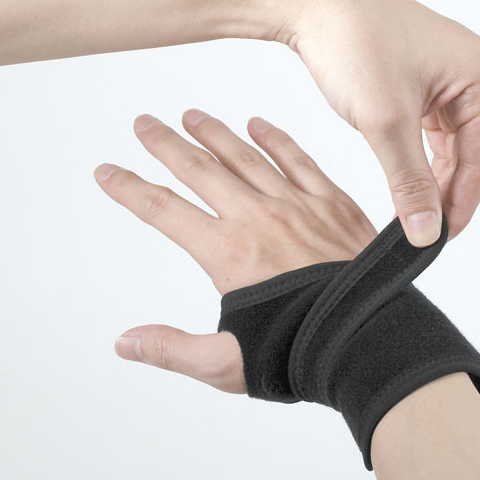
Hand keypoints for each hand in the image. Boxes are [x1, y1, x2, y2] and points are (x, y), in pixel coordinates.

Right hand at [93, 110, 377, 391]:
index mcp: (228, 253)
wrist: (372, 339)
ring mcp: (298, 206)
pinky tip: (258, 125)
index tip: (107, 171)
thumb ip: (173, 348)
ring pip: (246, 158)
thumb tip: (124, 342)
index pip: (164, 211)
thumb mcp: (227, 363)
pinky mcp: (334, 204)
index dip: (130, 190)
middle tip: (143, 124)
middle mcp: (258, 219)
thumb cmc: (302, 353)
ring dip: (215, 134)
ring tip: (191, 116)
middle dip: (166, 145)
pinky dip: (276, 140)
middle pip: (200, 171)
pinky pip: (299, 161)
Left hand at [285, 0, 479, 246]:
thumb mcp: (385, 122)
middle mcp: (478, 71)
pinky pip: (435, 130)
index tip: (438, 241)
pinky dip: (420, 158)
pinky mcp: (429, 78)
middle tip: (421, 234)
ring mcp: (454, 74)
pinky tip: (405, 184)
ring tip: (411, 216)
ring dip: (433, 179)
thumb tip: (427, 233)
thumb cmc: (351, 41)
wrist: (309, 0)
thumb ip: (410, 183)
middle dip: (447, 194)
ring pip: (453, 146)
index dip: (460, 206)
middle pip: (472, 154)